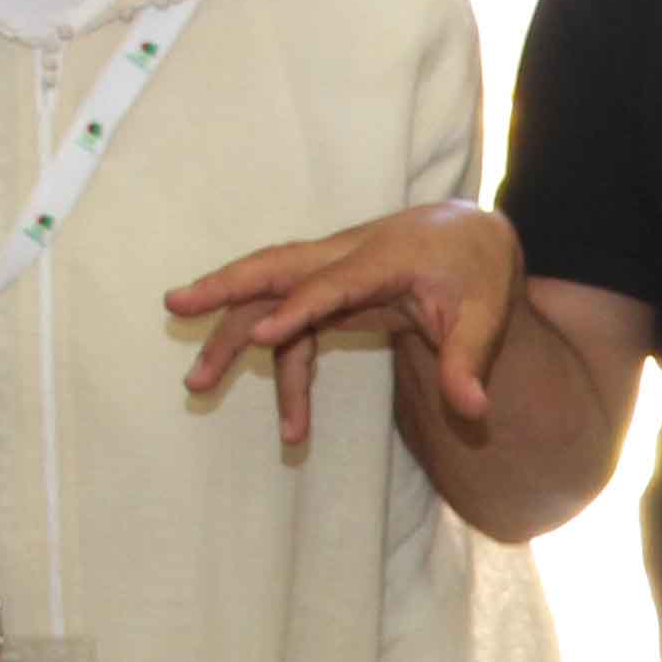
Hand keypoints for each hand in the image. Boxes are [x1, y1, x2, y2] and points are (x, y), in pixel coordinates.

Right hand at [166, 202, 523, 443]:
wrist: (470, 235)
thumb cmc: (477, 271)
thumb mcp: (487, 316)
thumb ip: (471, 362)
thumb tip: (474, 412)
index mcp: (384, 258)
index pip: (332, 283)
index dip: (297, 308)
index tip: (261, 335)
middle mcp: (345, 257)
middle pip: (274, 268)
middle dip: (223, 287)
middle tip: (175, 305)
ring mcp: (329, 272)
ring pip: (268, 297)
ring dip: (231, 337)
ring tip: (196, 384)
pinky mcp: (327, 292)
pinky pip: (292, 330)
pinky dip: (284, 372)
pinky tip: (293, 426)